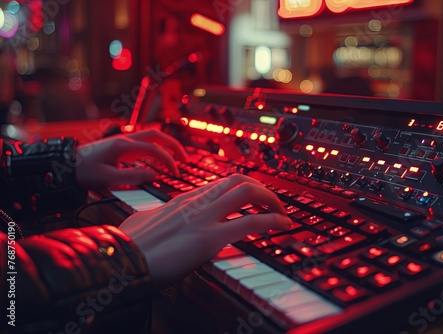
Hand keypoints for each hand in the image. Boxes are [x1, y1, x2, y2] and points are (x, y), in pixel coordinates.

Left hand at [75, 129, 188, 188]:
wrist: (67, 164)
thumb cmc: (85, 172)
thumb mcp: (108, 178)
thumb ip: (133, 176)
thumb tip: (154, 174)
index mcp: (124, 146)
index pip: (155, 150)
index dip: (169, 161)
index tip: (176, 173)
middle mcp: (126, 139)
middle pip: (157, 135)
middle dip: (174, 146)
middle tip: (185, 159)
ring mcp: (123, 140)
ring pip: (152, 136)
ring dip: (166, 144)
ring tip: (176, 158)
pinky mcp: (121, 144)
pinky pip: (144, 141)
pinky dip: (156, 147)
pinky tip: (158, 159)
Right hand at [119, 174, 291, 288]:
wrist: (119, 261)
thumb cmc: (128, 246)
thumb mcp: (144, 221)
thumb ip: (157, 216)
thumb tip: (156, 217)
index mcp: (184, 200)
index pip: (221, 184)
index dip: (244, 187)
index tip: (255, 197)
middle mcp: (196, 203)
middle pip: (238, 181)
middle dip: (262, 189)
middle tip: (274, 203)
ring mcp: (203, 218)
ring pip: (246, 193)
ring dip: (271, 200)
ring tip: (282, 213)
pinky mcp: (208, 239)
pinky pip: (249, 223)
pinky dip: (271, 221)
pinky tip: (281, 225)